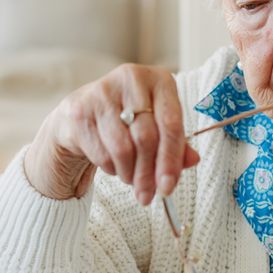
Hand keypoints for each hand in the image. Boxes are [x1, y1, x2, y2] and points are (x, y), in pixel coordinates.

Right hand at [24, 64, 199, 201]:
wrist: (83, 114)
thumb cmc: (128, 120)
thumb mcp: (157, 127)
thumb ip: (177, 144)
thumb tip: (192, 160)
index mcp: (159, 79)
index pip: (171, 123)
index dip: (171, 159)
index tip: (168, 186)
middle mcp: (131, 78)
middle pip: (147, 137)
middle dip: (148, 173)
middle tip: (147, 195)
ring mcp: (102, 91)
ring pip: (123, 148)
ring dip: (129, 173)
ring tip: (130, 177)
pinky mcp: (80, 109)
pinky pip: (101, 153)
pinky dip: (110, 168)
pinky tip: (112, 164)